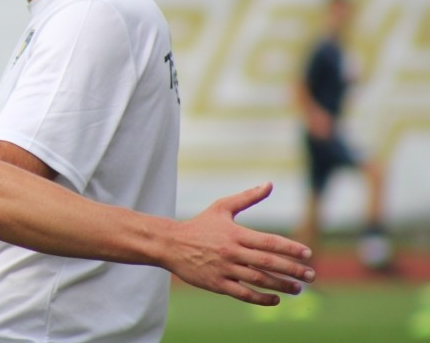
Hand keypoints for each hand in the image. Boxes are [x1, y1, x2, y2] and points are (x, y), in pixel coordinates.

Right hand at [165, 182, 314, 305]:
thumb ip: (247, 197)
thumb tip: (269, 184)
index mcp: (236, 233)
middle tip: (311, 275)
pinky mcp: (217, 284)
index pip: (269, 242)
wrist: (171, 244)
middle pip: (268, 263)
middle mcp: (232, 252)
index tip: (308, 254)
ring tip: (298, 288)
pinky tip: (275, 298)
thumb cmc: (200, 225)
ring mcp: (225, 269)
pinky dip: (262, 298)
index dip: (290, 249)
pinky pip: (244, 294)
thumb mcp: (222, 207)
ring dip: (281, 285)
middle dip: (293, 270)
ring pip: (259, 280)